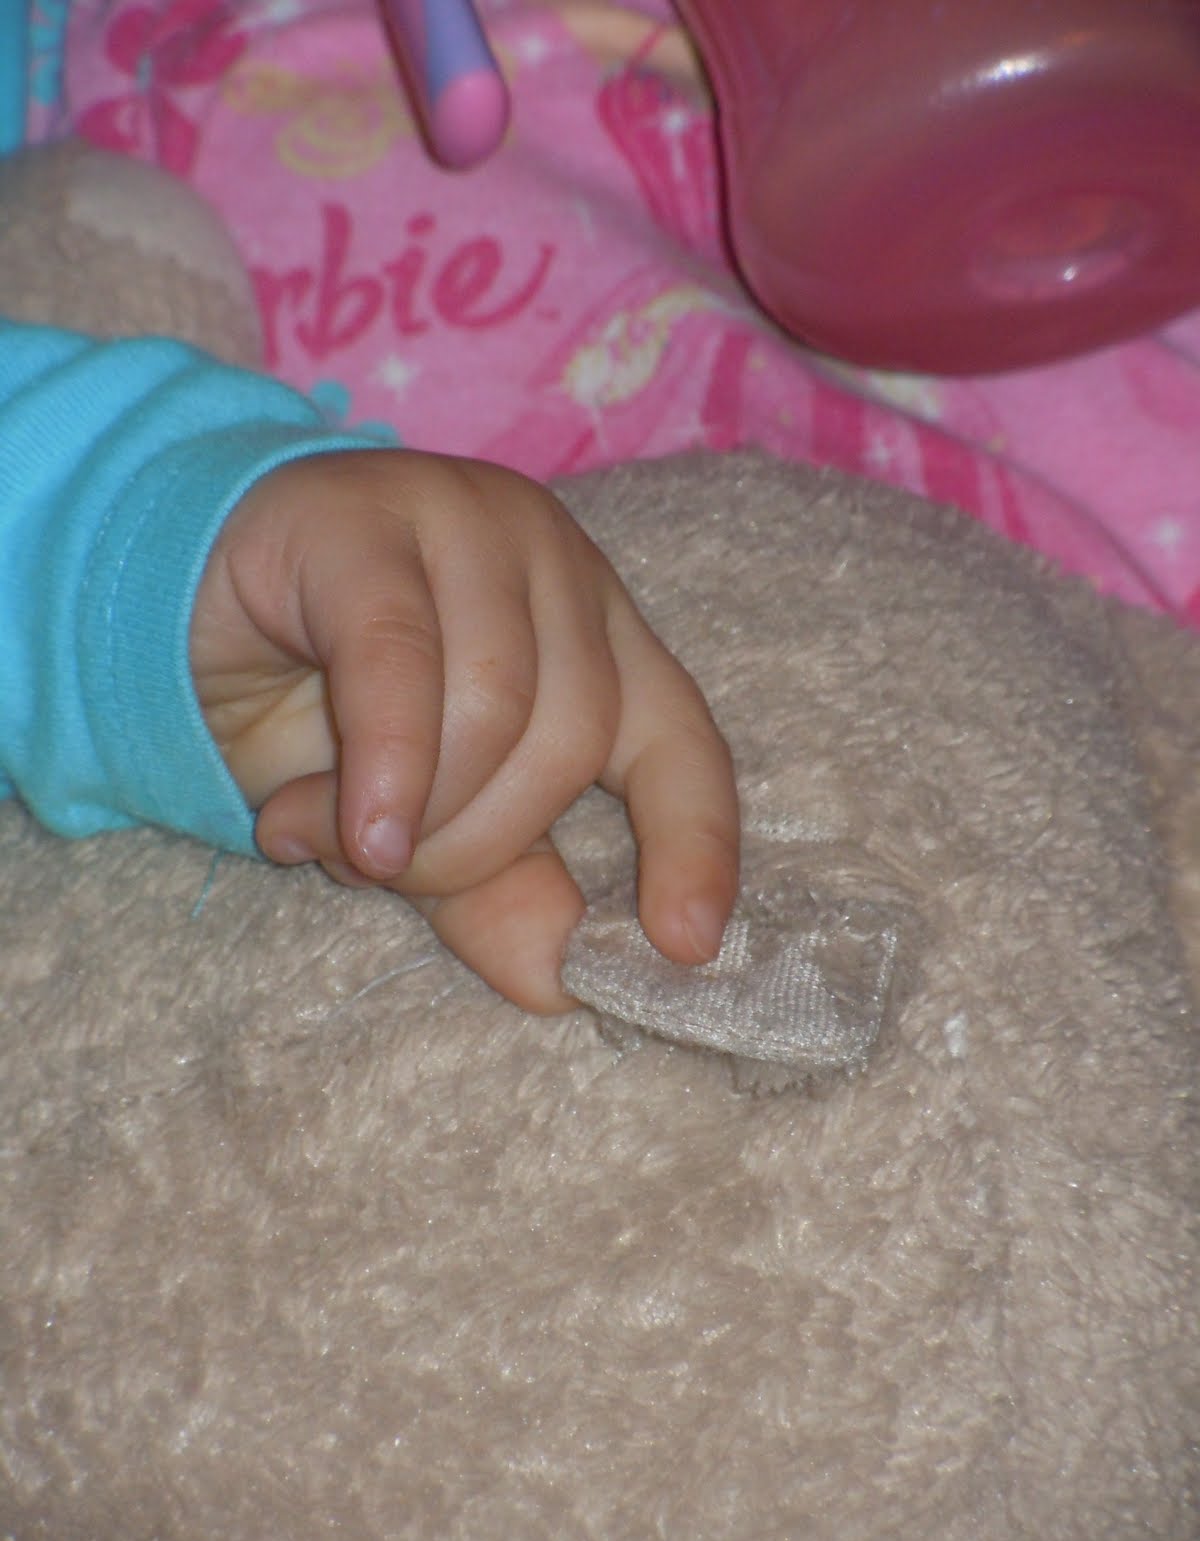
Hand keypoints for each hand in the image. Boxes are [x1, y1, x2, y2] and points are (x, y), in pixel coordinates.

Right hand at [190, 449, 738, 1011]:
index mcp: (595, 636)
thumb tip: (567, 983)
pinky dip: (388, 766)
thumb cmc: (320, 718)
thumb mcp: (425, 826)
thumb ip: (498, 891)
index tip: (685, 944)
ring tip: (336, 835)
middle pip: (574, 735)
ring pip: (495, 702)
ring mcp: (467, 522)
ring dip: (421, 812)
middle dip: (483, 842)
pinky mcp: (364, 518)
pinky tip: (357, 832)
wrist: (175, 613)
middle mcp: (554, 567)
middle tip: (387, 871)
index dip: (697, 841)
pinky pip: (399, 661)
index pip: (682, 738)